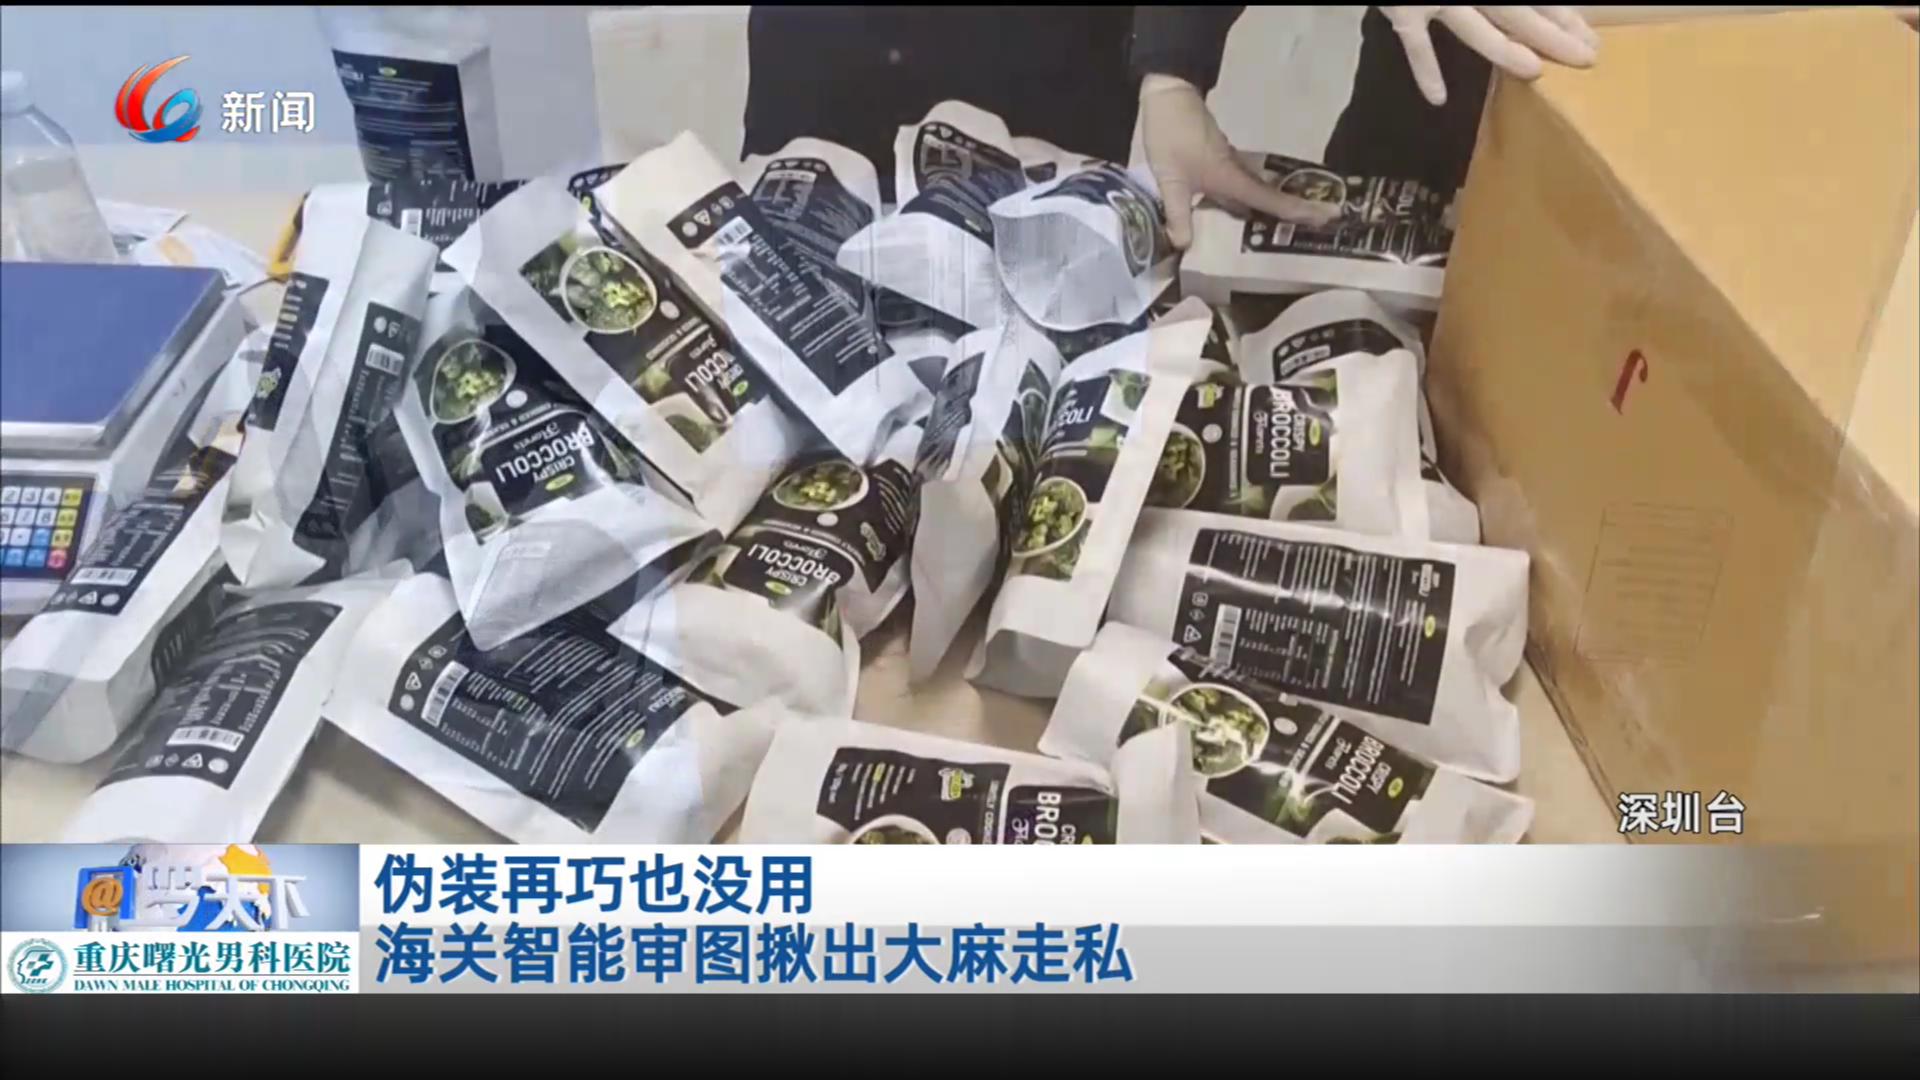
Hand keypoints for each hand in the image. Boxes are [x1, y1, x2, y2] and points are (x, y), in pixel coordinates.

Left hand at [1140, 74, 1343, 249]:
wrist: (1169, 93)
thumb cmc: (1172, 135)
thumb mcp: (1171, 181)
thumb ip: (1178, 215)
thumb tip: (1185, 248)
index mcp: (1231, 177)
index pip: (1270, 201)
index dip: (1298, 211)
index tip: (1328, 216)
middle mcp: (1236, 171)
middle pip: (1270, 196)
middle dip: (1294, 211)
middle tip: (1319, 224)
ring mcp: (1228, 163)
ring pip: (1255, 190)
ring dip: (1272, 205)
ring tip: (1286, 224)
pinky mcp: (1217, 158)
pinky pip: (1238, 185)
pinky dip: (1246, 199)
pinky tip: (1239, 211)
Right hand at [1381, 6, 1598, 105]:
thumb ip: (1503, 0)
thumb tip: (1528, 7)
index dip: (1564, 16)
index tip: (1589, 37)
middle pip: (1518, 12)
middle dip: (1553, 35)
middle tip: (1586, 59)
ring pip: (1477, 27)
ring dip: (1506, 51)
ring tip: (1535, 72)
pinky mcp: (1405, 9)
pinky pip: (1415, 43)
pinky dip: (1425, 70)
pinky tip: (1438, 99)